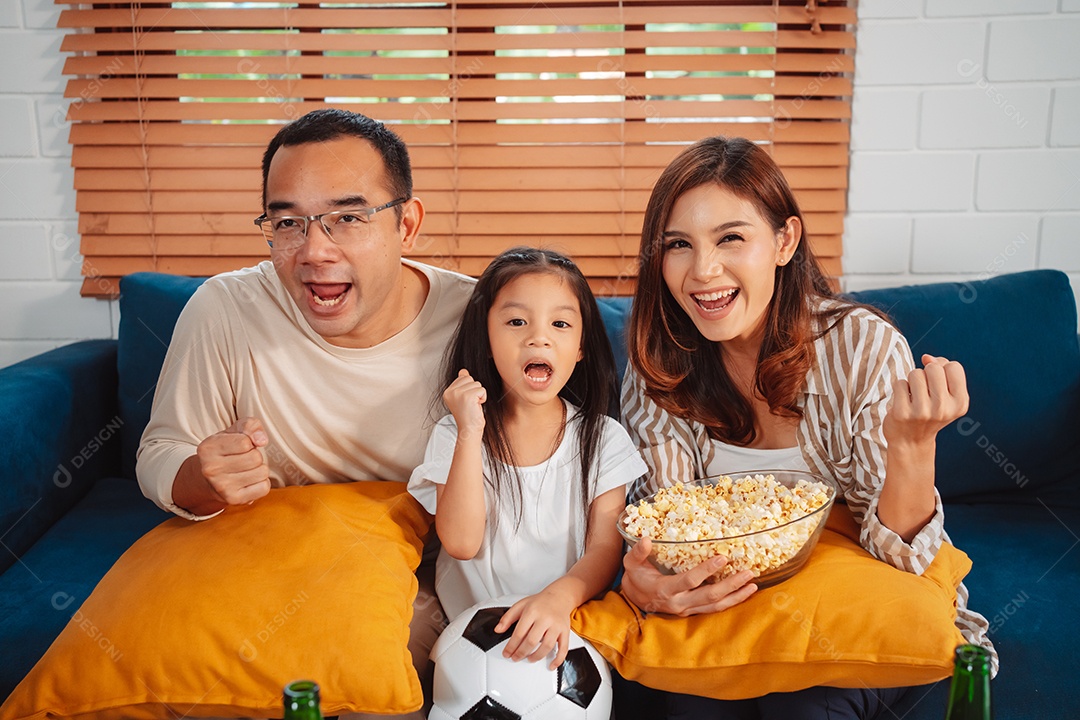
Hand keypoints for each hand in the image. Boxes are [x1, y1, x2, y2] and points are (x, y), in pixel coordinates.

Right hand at [195, 417, 270, 505]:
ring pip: (262, 472)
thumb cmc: (226, 451)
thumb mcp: (234, 431)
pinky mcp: (233, 500)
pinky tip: (249, 482)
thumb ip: (250, 426)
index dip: (249, 442)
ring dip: (259, 469)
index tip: (240, 446)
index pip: (245, 442)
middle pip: (255, 458)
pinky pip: (264, 487)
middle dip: (255, 456)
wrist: (209, 480)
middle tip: (243, 460)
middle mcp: (211, 469)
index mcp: (208, 448)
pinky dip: (262, 483)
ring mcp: (221, 487)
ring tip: (245, 470)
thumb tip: (262, 440)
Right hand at [443, 368, 486, 436]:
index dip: (469, 389)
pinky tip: (476, 406)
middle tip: (470, 404)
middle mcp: (450, 392)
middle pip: (470, 379)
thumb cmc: (468, 416)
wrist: (470, 430)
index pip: (464, 377)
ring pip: (477, 384)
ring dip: (479, 395)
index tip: (466, 402)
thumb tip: (463, 371)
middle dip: (474, 390)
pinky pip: (482, 390)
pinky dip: (483, 398)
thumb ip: (462, 384)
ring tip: (473, 406)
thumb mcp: (463, 398)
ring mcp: (458, 394)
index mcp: (447, 392)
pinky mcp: (467, 396)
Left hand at [495, 590, 575, 669]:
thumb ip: (508, 617)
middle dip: (521, 653)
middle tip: (515, 658)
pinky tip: (551, 665)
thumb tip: (498, 629)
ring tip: (529, 659)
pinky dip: (558, 659)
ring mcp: (556, 625)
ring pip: (546, 646)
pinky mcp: (565, 631)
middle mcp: (545, 618)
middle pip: (531, 641)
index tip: (507, 653)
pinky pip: (563, 648)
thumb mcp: (521, 605)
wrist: (559, 596)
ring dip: (536, 656)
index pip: (519, 633)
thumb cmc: (540, 603)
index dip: (511, 646)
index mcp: (532, 611)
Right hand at [620, 536, 756, 616]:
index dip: (707, 570)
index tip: (722, 558)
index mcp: (666, 589)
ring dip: (736, 596)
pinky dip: (732, 602)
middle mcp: (679, 603)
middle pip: (710, 595)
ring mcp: (687, 609)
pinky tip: (744, 593)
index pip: (690, 580)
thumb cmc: (636, 578)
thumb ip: (638, 552)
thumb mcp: (631, 564)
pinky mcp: (693, 611)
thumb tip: (646, 540)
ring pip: (716, 605)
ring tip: (752, 584)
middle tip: (748, 572)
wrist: (635, 599)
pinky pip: (715, 609)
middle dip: (731, 585)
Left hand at [884, 354, 968, 446]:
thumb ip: (942, 370)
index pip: (954, 366)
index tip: (937, 381)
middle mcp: (943, 409)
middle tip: (923, 390)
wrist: (910, 441)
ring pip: (915, 373)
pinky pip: (899, 383)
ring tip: (913, 396)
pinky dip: (899, 388)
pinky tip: (903, 402)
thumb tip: (927, 357)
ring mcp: (922, 412)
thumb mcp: (946, 394)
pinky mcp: (902, 413)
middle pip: (933, 368)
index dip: (943, 368)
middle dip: (926, 373)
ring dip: (911, 381)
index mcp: (960, 403)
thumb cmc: (929, 411)